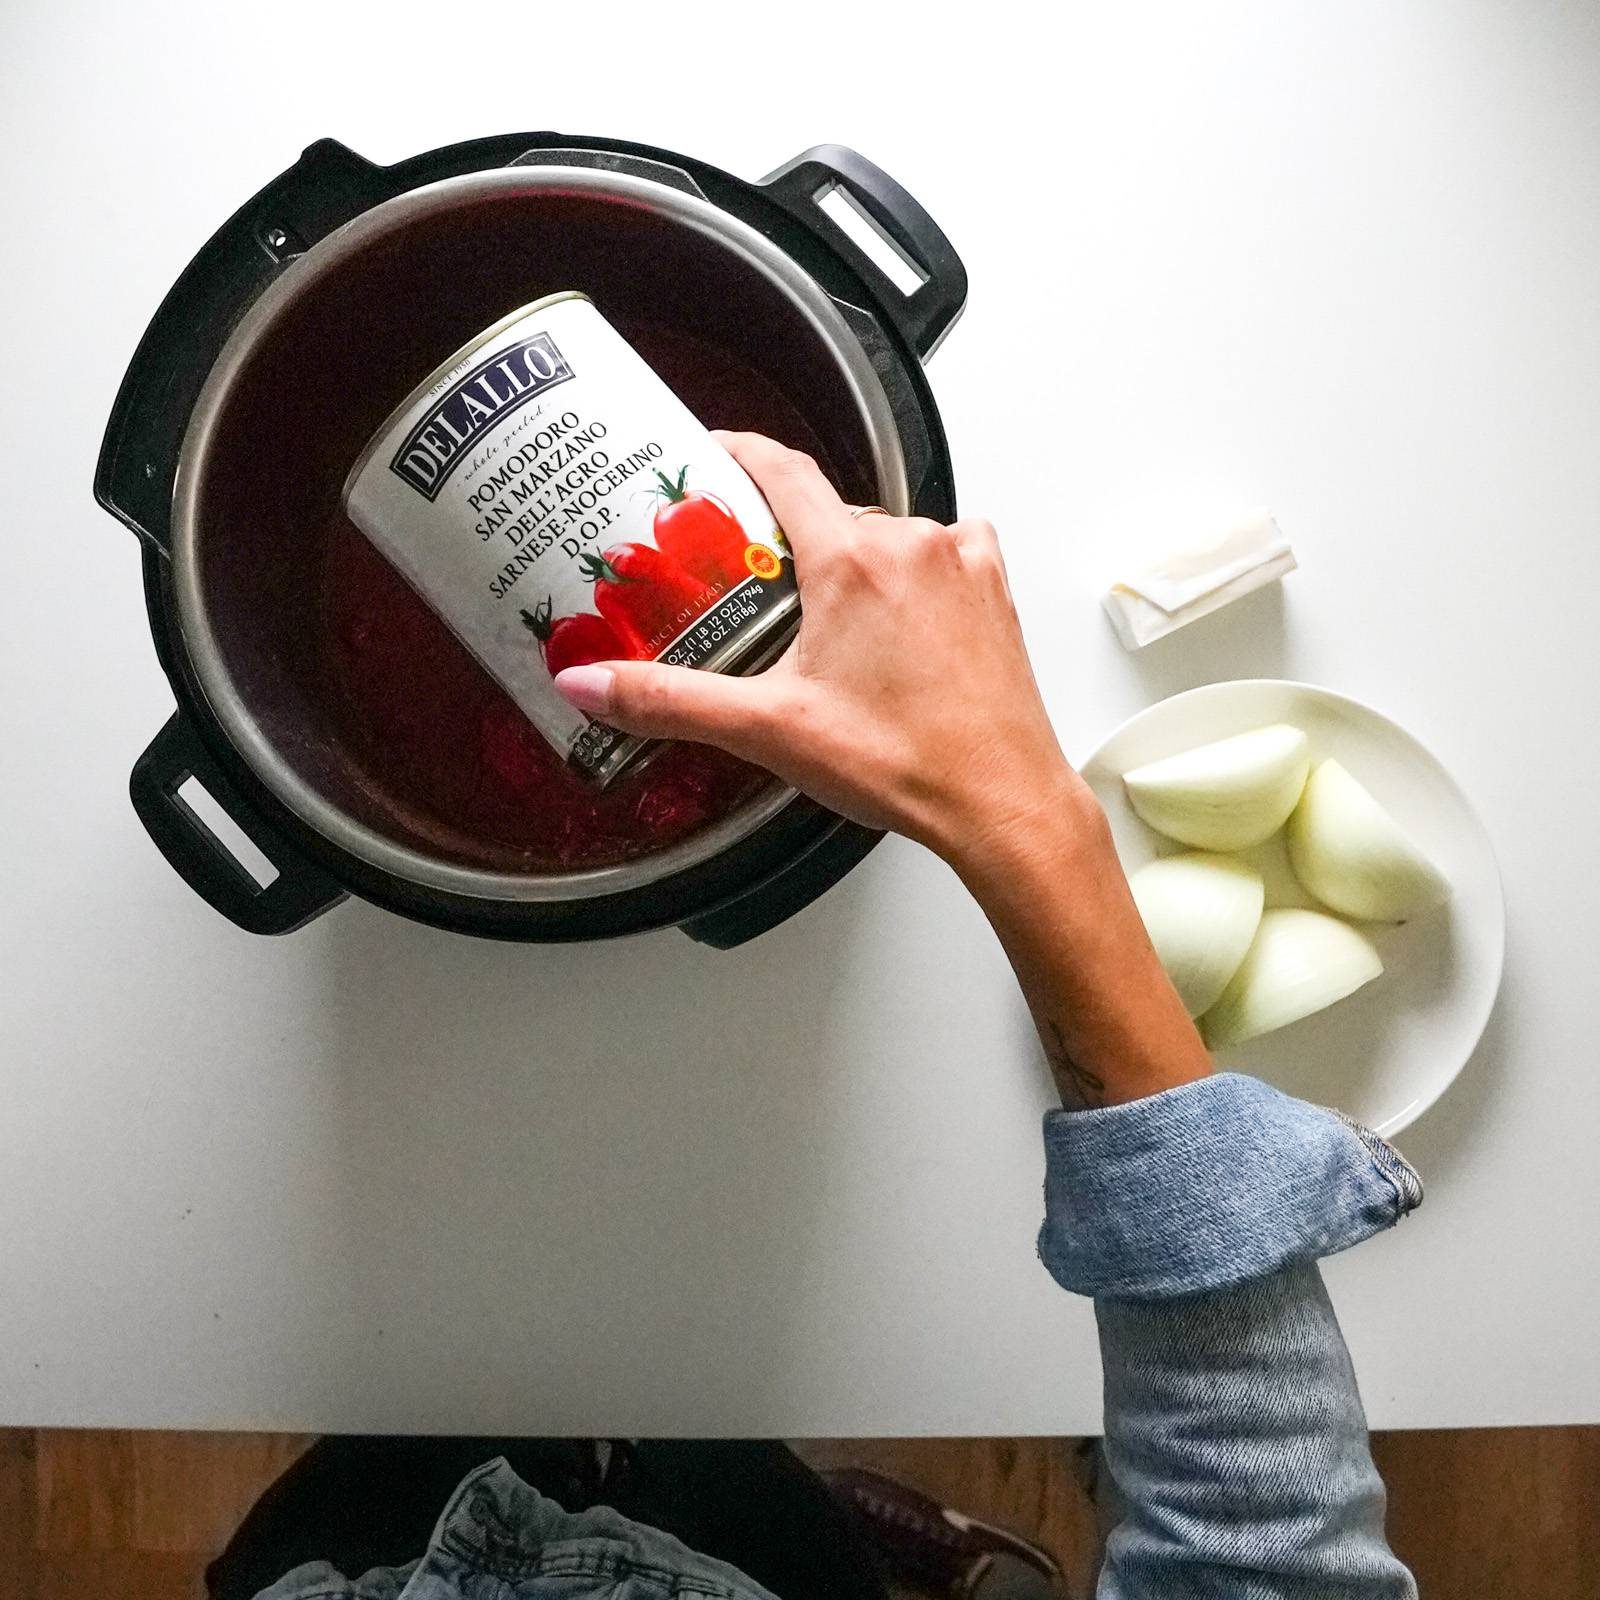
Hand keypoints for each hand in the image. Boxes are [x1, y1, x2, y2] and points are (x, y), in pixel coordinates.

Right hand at [553, 429, 1209, 1105]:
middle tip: (755, 578)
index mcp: (852, 562)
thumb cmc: (908, 764)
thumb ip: (670, 700)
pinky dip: (912, 573)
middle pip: (831, 512)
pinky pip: (943, 554)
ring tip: (823, 619)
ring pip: (887, 536)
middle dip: (789, 538)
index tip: (713, 451)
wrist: (1003, 802)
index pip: (782, 470)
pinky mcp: (994, 592)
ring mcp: (962, 565)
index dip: (740, 452)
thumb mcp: (770, 730)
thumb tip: (592, 685)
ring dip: (852, 563)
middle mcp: (913, 546)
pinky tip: (894, 620)